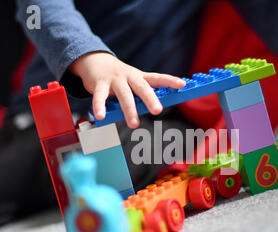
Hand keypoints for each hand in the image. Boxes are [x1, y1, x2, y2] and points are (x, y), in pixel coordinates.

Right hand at [69, 52, 185, 127]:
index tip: (182, 84)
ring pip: (123, 95)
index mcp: (140, 77)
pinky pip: (100, 96)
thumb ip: (144, 94)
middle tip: (157, 111)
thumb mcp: (134, 81)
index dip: (170, 81)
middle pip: (142, 87)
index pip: (157, 78)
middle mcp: (129, 77)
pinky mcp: (99, 84)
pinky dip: (100, 106)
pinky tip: (101, 116)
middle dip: (150, 99)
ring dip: (129, 109)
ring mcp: (114, 80)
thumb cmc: (120, 77)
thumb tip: (157, 108)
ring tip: (134, 124)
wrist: (95, 61)